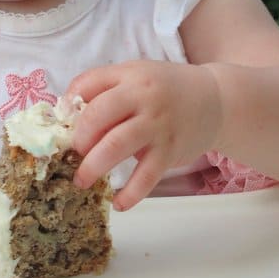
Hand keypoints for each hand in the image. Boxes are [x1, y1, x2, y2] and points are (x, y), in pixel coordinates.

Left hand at [66, 60, 221, 210]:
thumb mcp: (136, 74)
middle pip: (98, 116)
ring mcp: (157, 125)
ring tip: (81, 180)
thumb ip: (104, 87)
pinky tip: (118, 203)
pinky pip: (146, 176)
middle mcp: (142, 97)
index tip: (63, 123)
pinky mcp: (170, 150)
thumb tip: (66, 113)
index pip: (88, 84)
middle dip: (78, 138)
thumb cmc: (165, 88)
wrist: (215, 100)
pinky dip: (130, 193)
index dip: (69, 104)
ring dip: (93, 166)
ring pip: (116, 146)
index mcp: (129, 75)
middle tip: (72, 153)